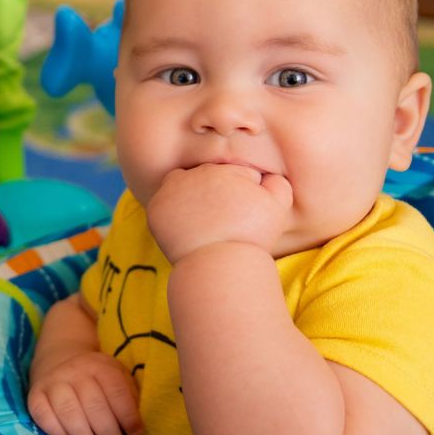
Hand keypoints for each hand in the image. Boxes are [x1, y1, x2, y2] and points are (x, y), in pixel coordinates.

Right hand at [28, 350, 143, 434]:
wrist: (59, 356)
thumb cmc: (95, 376)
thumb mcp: (116, 374)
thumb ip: (128, 397)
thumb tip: (137, 428)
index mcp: (99, 365)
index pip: (115, 390)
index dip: (128, 415)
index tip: (136, 433)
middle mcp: (75, 370)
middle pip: (93, 406)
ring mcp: (53, 382)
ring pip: (69, 413)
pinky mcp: (35, 395)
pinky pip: (45, 418)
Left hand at [146, 163, 292, 262]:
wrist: (219, 264)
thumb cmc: (251, 237)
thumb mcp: (276, 208)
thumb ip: (277, 184)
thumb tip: (267, 176)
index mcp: (224, 170)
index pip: (235, 174)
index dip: (243, 194)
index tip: (244, 213)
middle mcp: (194, 174)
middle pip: (207, 180)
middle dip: (216, 194)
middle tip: (224, 221)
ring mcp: (171, 190)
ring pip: (182, 188)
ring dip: (190, 199)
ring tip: (204, 225)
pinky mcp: (156, 209)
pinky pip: (164, 207)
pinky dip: (172, 217)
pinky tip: (186, 232)